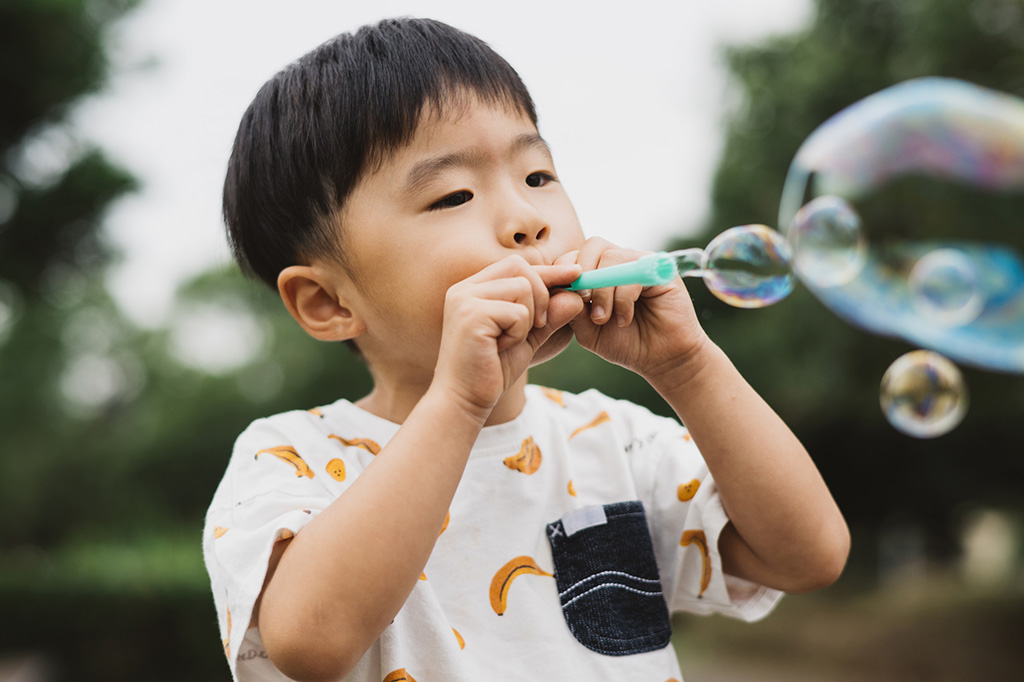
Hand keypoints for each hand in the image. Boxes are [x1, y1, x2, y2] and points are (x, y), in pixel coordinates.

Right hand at [432, 256, 582, 419]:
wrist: (464, 401)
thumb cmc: (491, 371)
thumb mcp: (527, 339)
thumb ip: (549, 317)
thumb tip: (576, 296)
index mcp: (474, 289)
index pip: (517, 266)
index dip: (549, 271)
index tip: (576, 273)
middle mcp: (465, 289)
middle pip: (521, 268)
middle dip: (542, 295)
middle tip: (539, 326)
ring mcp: (465, 299)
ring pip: (523, 288)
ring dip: (529, 319)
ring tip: (510, 341)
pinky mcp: (470, 315)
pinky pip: (517, 312)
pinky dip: (519, 332)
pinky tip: (501, 348)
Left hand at [559, 238, 708, 377]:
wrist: (660, 359)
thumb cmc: (624, 344)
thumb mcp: (588, 330)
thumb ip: (571, 309)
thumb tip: (557, 289)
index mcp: (601, 271)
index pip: (576, 255)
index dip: (564, 270)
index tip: (562, 296)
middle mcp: (621, 262)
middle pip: (594, 246)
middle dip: (582, 274)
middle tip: (583, 302)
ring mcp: (641, 263)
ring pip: (611, 258)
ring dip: (603, 292)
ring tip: (604, 319)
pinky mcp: (661, 269)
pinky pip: (633, 272)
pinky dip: (622, 298)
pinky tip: (624, 319)